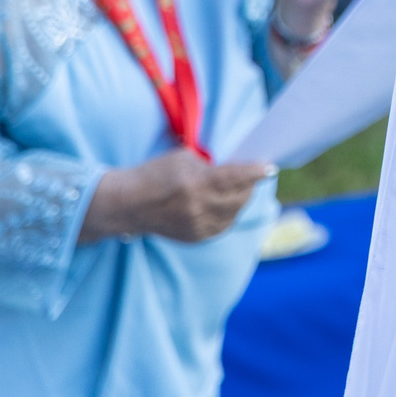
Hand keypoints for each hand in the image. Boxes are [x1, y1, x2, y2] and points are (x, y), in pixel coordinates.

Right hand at [80, 149, 269, 242]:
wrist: (126, 204)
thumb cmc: (155, 173)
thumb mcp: (184, 158)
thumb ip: (212, 166)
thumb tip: (237, 171)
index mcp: (195, 183)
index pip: (236, 178)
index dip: (255, 173)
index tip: (269, 168)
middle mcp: (198, 207)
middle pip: (239, 198)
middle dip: (249, 185)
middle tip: (253, 176)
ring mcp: (196, 226)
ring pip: (234, 214)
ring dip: (241, 200)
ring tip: (240, 189)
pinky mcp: (194, 238)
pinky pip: (223, 226)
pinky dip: (229, 214)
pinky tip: (228, 204)